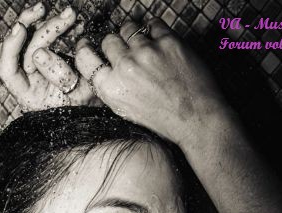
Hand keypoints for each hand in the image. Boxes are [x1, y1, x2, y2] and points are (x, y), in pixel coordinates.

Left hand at [0, 2, 100, 110]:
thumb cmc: (87, 110)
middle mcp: (29, 81)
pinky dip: (62, 30)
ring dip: (52, 24)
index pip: (8, 70)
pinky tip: (74, 23)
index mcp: (29, 95)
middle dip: (46, 29)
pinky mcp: (51, 61)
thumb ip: (58, 76)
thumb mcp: (77, 96)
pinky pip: (51, 41)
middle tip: (66, 17)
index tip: (21, 28)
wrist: (96, 114)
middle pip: (27, 48)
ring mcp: (39, 71)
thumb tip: (38, 52)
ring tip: (70, 14)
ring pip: (37, 40)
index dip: (10, 47)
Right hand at [74, 19, 227, 145]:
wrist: (197, 120)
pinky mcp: (167, 41)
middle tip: (131, 56)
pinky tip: (163, 47)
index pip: (84, 59)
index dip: (85, 49)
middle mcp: (125, 68)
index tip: (89, 45)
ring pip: (130, 29)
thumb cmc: (164, 120)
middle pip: (109, 40)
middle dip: (118, 45)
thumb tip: (104, 65)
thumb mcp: (128, 111)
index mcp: (111, 90)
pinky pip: (154, 24)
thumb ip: (113, 87)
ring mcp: (146, 52)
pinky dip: (156, 32)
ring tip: (148, 51)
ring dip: (136, 37)